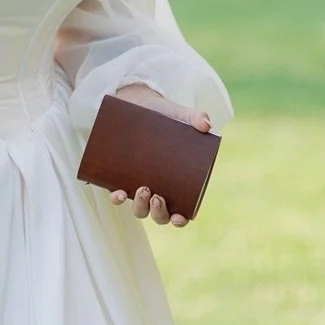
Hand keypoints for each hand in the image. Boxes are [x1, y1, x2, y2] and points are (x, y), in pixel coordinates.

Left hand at [108, 83, 210, 227]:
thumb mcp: (179, 115)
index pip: (181, 212)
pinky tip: (118, 194)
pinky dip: (117, 198)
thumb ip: (195, 117)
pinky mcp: (121, 178)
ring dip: (141, 207)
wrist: (138, 104)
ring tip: (143, 189)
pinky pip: (118, 196)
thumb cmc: (165, 116)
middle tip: (157, 196)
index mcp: (178, 183)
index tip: (178, 218)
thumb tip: (206, 125)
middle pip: (159, 215)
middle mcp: (159, 189)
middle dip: (158, 212)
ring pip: (140, 210)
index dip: (180, 220)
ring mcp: (139, 186)